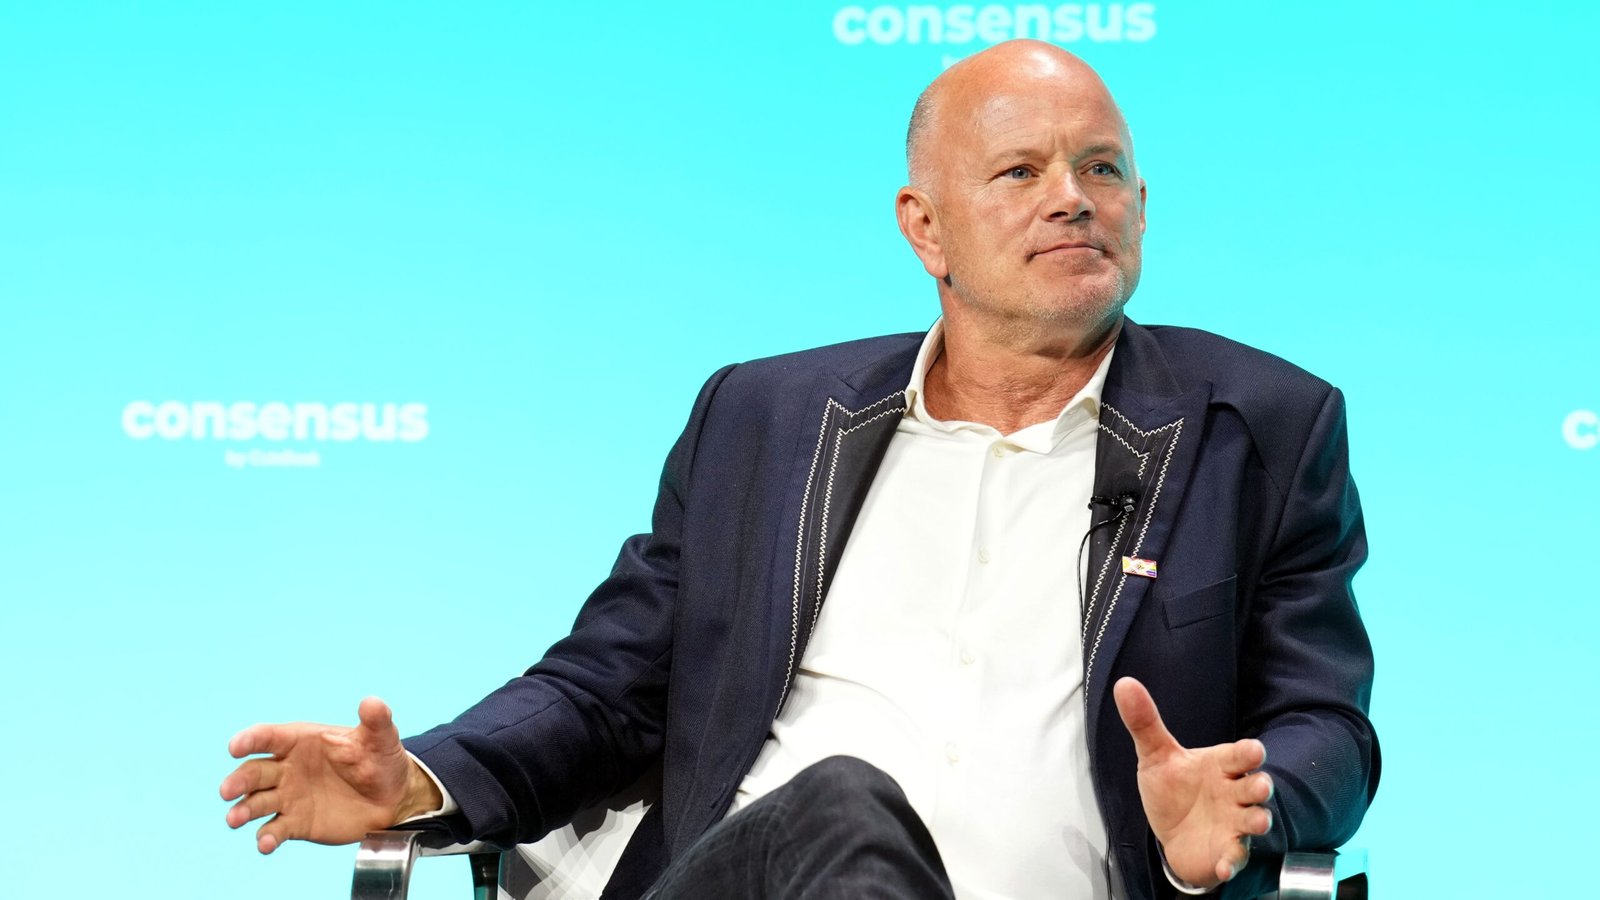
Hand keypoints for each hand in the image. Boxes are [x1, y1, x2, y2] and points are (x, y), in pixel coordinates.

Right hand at [219, 697, 441, 853]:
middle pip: (254, 772)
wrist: (392, 797)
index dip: (250, 739)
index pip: (269, 737)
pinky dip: (266, 838)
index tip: (235, 747)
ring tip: (235, 819)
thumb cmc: (381, 760)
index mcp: (301, 741)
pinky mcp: (295, 823)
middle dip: (238, 780)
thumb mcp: (381, 738)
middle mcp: (287, 768)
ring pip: (256, 802)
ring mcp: (289, 797)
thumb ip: (375, 720)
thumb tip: (372, 702)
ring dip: (243, 810)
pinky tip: (265, 844)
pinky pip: (275, 829)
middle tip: (226, 791)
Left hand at [1113, 677, 1273, 888]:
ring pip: (1253, 821)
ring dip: (1257, 821)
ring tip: (1258, 822)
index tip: (1254, 750)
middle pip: (1254, 787)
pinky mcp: (1227, 851)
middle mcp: (1233, 793)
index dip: (1247, 753)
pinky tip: (1224, 864)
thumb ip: (1144, 722)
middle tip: (1261, 786)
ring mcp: (1234, 823)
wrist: (1173, 833)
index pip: (1239, 755)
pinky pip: (1234, 857)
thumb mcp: (1155, 756)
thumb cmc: (1174, 789)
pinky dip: (1231, 861)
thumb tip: (1125, 684)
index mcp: (1220, 765)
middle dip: (1260, 787)